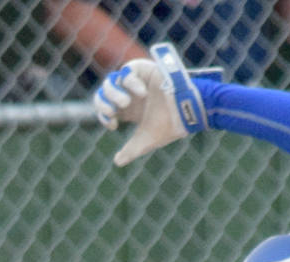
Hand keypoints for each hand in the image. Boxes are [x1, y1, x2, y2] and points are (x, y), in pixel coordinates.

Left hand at [91, 43, 206, 167]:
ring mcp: (135, 81)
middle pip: (104, 93)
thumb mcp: (146, 140)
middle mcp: (129, 94)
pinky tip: (142, 92)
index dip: (103, 115)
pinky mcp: (143, 69)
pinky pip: (128, 70)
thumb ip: (131, 151)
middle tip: (113, 112)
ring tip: (125, 103)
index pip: (105, 108)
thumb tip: (117, 162)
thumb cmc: (169, 125)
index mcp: (127, 110)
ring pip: (112, 80)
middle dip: (103, 103)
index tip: (113, 125)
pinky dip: (131, 82)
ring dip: (114, 93)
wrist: (186, 110)